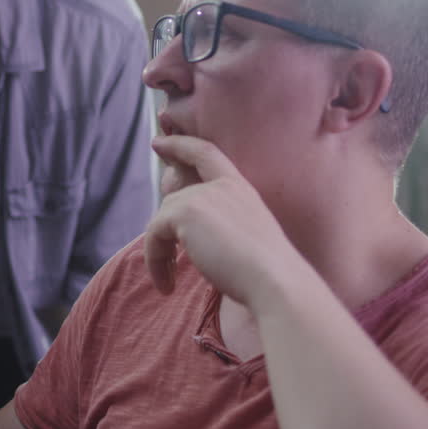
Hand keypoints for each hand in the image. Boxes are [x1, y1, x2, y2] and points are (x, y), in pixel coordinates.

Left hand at [144, 135, 304, 315]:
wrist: (274, 280)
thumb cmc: (266, 274)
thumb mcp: (245, 238)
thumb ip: (220, 226)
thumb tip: (185, 233)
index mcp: (240, 188)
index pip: (206, 153)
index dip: (180, 145)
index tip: (159, 141)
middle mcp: (221, 186)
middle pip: (174, 201)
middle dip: (163, 232)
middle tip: (166, 268)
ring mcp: (202, 196)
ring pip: (161, 220)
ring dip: (159, 254)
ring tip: (169, 284)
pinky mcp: (184, 212)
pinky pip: (153, 234)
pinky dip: (154, 262)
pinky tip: (166, 287)